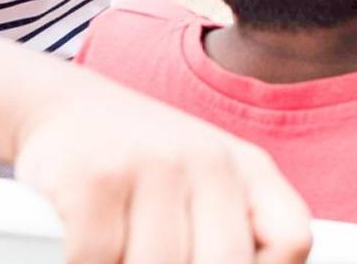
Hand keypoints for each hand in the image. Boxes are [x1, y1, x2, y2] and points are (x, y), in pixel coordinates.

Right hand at [15, 77, 312, 263]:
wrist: (65, 108)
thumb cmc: (144, 165)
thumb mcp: (206, 185)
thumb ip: (231, 232)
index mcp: (248, 169)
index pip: (292, 240)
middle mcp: (209, 159)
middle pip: (226, 263)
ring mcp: (154, 164)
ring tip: (121, 255)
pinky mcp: (96, 176)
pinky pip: (96, 259)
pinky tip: (87, 251)